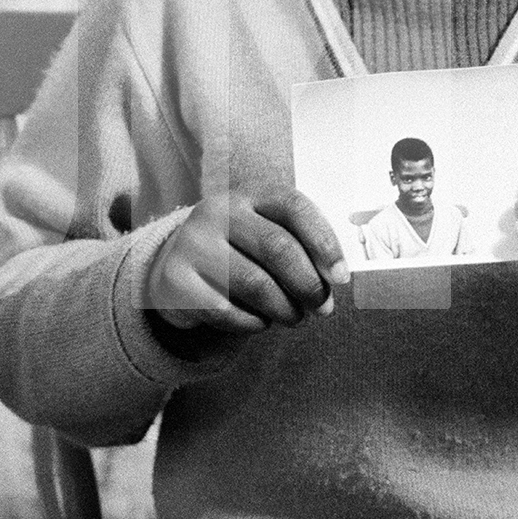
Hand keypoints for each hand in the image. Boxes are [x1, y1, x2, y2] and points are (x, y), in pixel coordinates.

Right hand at [146, 187, 350, 333]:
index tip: (341, 277)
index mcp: (248, 195)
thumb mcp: (266, 233)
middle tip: (321, 307)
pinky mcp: (177, 280)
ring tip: (293, 316)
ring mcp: (193, 244)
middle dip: (309, 284)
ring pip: (256, 284)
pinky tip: (260, 320)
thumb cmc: (239, 251)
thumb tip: (334, 281)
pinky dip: (254, 323)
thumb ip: (302, 248)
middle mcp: (218, 212)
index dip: (324, 242)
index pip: (294, 206)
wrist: (177, 265)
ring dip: (285, 309)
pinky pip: (228, 311)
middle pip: (277, 247)